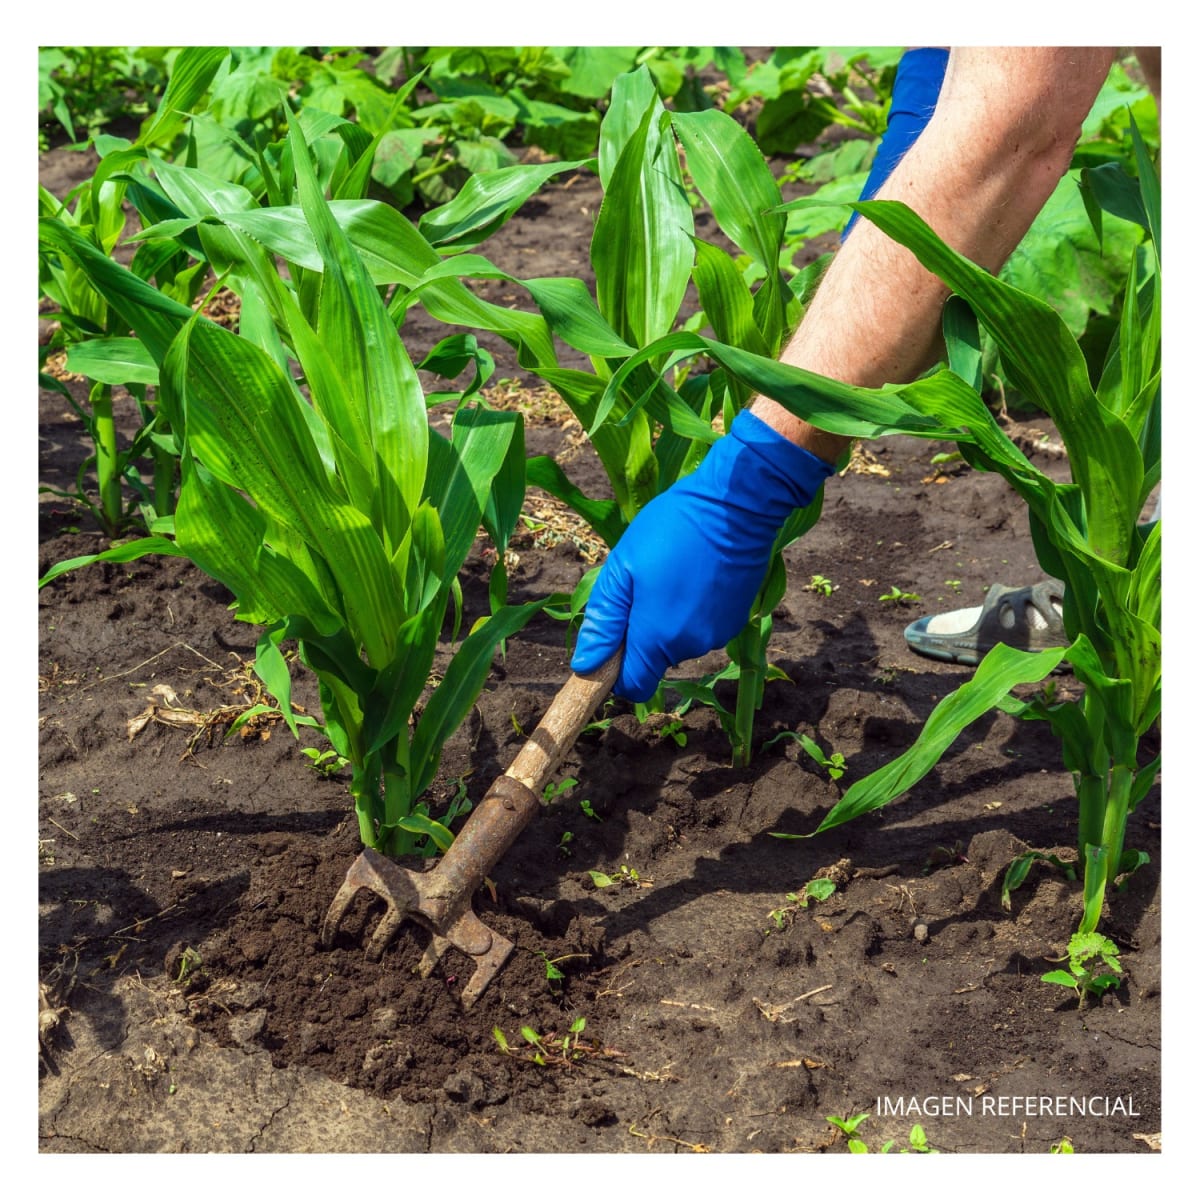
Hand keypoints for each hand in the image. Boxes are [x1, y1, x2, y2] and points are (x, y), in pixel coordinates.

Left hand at [570, 409, 835, 700]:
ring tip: (670, 572)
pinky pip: (702, 627)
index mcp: (656, 638)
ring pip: (679, 642)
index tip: (612, 641)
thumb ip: (604, 622)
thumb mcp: (623, 568)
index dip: (616, 673)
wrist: (737, 505)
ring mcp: (717, 635)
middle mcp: (690, 646)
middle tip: (641, 585)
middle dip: (641, 634)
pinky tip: (694, 574)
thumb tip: (586, 666)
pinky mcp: (735, 620)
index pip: (633, 686)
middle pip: (654, 660)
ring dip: (668, 619)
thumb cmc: (671, 529)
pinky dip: (693, 610)